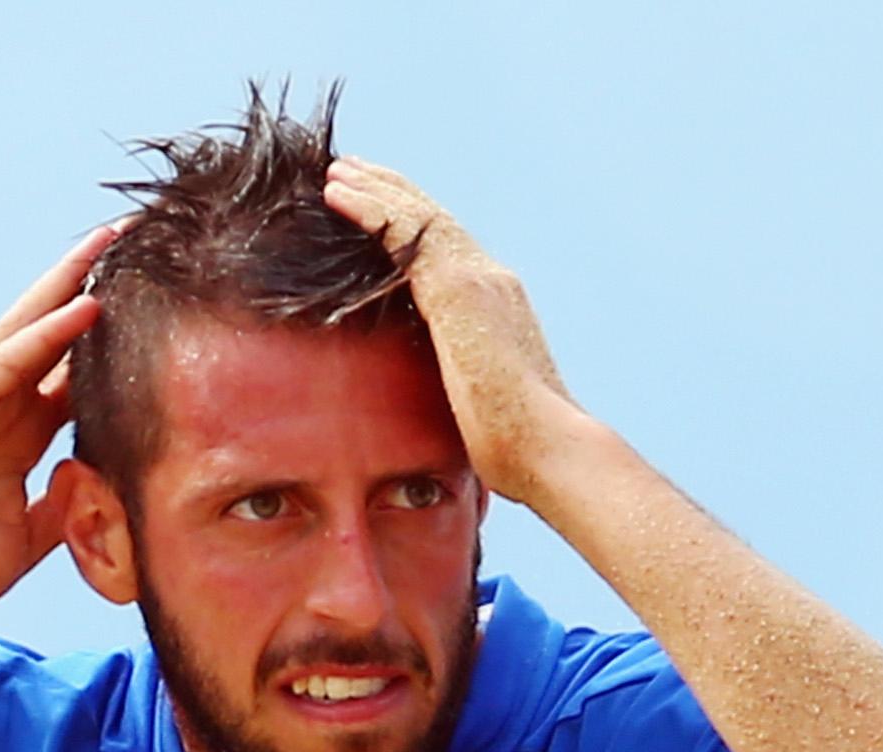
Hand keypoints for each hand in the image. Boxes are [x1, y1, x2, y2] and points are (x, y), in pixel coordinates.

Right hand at [0, 224, 113, 627]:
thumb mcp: (27, 540)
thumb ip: (65, 509)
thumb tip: (102, 483)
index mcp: (16, 437)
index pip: (70, 375)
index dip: (111, 343)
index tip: (156, 309)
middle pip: (50, 336)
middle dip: (89, 287)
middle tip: (132, 242)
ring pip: (27, 330)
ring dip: (69, 285)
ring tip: (108, 242)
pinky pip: (5, 364)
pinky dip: (45, 335)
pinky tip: (84, 306)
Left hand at [324, 159, 587, 506]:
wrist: (548, 449)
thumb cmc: (515, 447)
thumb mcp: (476, 404)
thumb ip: (455, 385)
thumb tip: (438, 406)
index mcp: (496, 305)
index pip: (450, 249)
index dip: (412, 223)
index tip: (378, 208)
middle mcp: (492, 281)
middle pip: (434, 220)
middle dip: (391, 192)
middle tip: (348, 171)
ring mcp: (477, 280)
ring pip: (418, 215)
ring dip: (373, 189)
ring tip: (334, 172)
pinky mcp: (456, 290)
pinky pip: (405, 232)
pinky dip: (369, 207)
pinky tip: (336, 194)